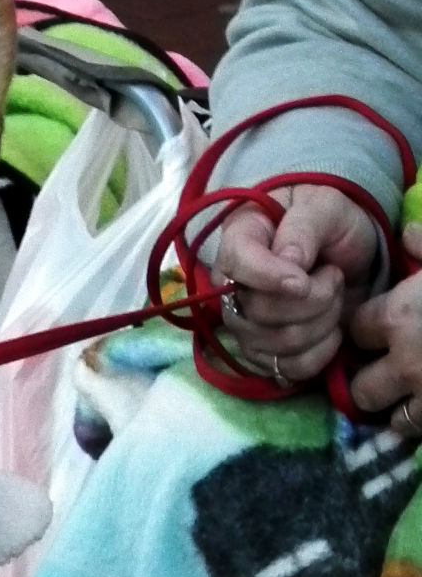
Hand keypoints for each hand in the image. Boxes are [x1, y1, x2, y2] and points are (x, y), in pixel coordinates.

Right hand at [212, 185, 378, 385]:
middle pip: (261, 312)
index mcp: (238, 240)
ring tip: (333, 297)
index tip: (303, 280)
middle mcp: (230, 288)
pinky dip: (322, 352)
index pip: (237, 264)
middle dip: (314, 298)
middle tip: (333, 276)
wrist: (346, 254)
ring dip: (323, 322)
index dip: (269, 277)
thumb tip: (288, 261)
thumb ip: (305, 227)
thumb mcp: (326, 207)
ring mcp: (244, 327)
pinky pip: (290, 369)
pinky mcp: (264, 356)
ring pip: (279, 343)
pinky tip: (331, 330)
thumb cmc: (331, 224)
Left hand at [349, 221, 421, 432]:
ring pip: (393, 419)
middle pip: (361, 388)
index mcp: (400, 316)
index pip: (356, 331)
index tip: (381, 328)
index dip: (369, 330)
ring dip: (401, 408)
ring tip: (418, 393)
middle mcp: (405, 362)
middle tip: (393, 370)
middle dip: (374, 380)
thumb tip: (408, 234)